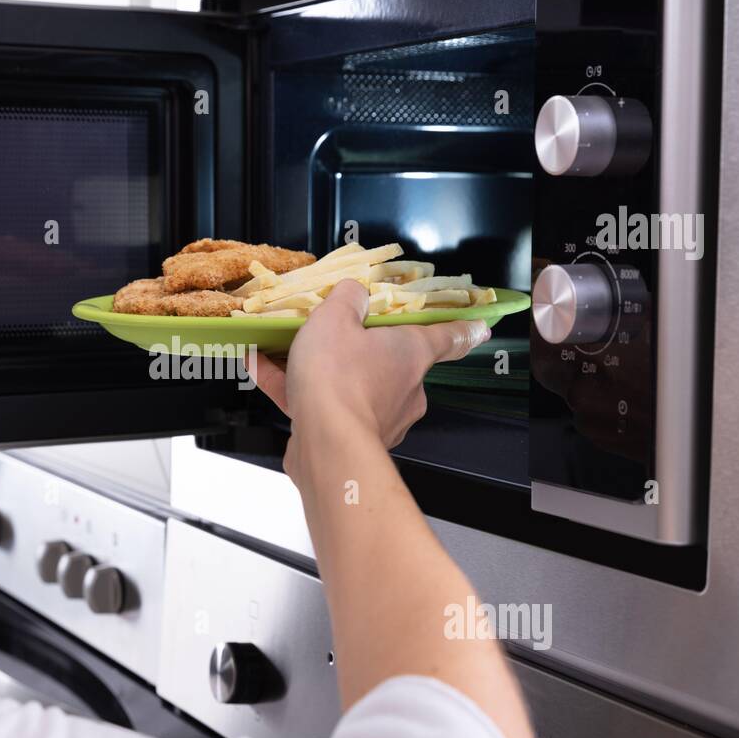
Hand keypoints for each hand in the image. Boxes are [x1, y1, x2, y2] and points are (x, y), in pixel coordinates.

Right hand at [247, 280, 489, 460]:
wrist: (325, 444)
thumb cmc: (339, 378)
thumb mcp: (335, 317)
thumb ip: (345, 298)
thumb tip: (352, 293)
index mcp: (411, 353)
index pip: (448, 336)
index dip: (462, 327)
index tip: (479, 326)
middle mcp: (404, 389)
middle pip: (389, 360)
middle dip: (361, 347)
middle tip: (332, 331)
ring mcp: (379, 418)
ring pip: (350, 384)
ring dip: (319, 368)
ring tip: (280, 349)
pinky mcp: (348, 438)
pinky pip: (321, 404)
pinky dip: (293, 387)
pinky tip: (259, 367)